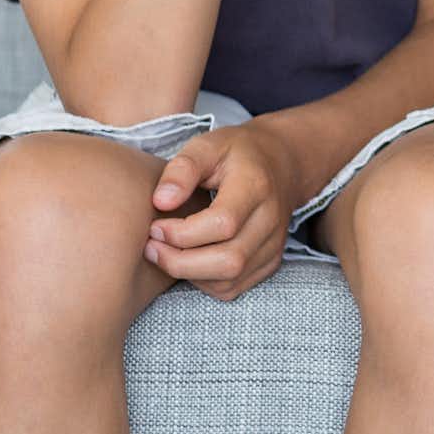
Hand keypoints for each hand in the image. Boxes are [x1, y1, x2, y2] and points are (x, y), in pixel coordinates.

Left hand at [144, 120, 309, 299]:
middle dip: (179, 262)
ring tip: (166, 253)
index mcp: (256, 186)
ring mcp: (274, 245)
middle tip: (152, 247)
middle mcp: (271, 220)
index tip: (156, 225)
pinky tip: (190, 259)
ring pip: (229, 281)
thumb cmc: (237, 153)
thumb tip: (160, 202)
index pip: (223, 224)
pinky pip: (232, 288)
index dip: (182, 233)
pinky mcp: (270, 262)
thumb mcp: (208, 145)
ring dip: (189, 274)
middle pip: (229, 261)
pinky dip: (204, 281)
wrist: (281, 162)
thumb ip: (182, 169)